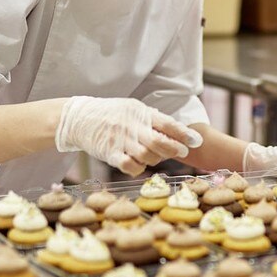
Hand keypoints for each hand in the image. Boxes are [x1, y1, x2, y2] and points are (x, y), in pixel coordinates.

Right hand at [55, 97, 203, 175]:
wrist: (80, 118)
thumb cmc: (111, 113)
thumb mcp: (132, 108)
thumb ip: (152, 119)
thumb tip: (176, 130)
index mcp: (139, 112)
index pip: (167, 123)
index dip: (183, 134)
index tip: (196, 141)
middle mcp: (131, 126)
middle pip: (159, 142)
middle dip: (175, 149)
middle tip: (183, 152)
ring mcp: (120, 140)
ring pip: (146, 156)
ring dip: (156, 159)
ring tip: (158, 157)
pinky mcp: (109, 153)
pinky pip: (129, 166)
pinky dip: (138, 168)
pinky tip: (140, 164)